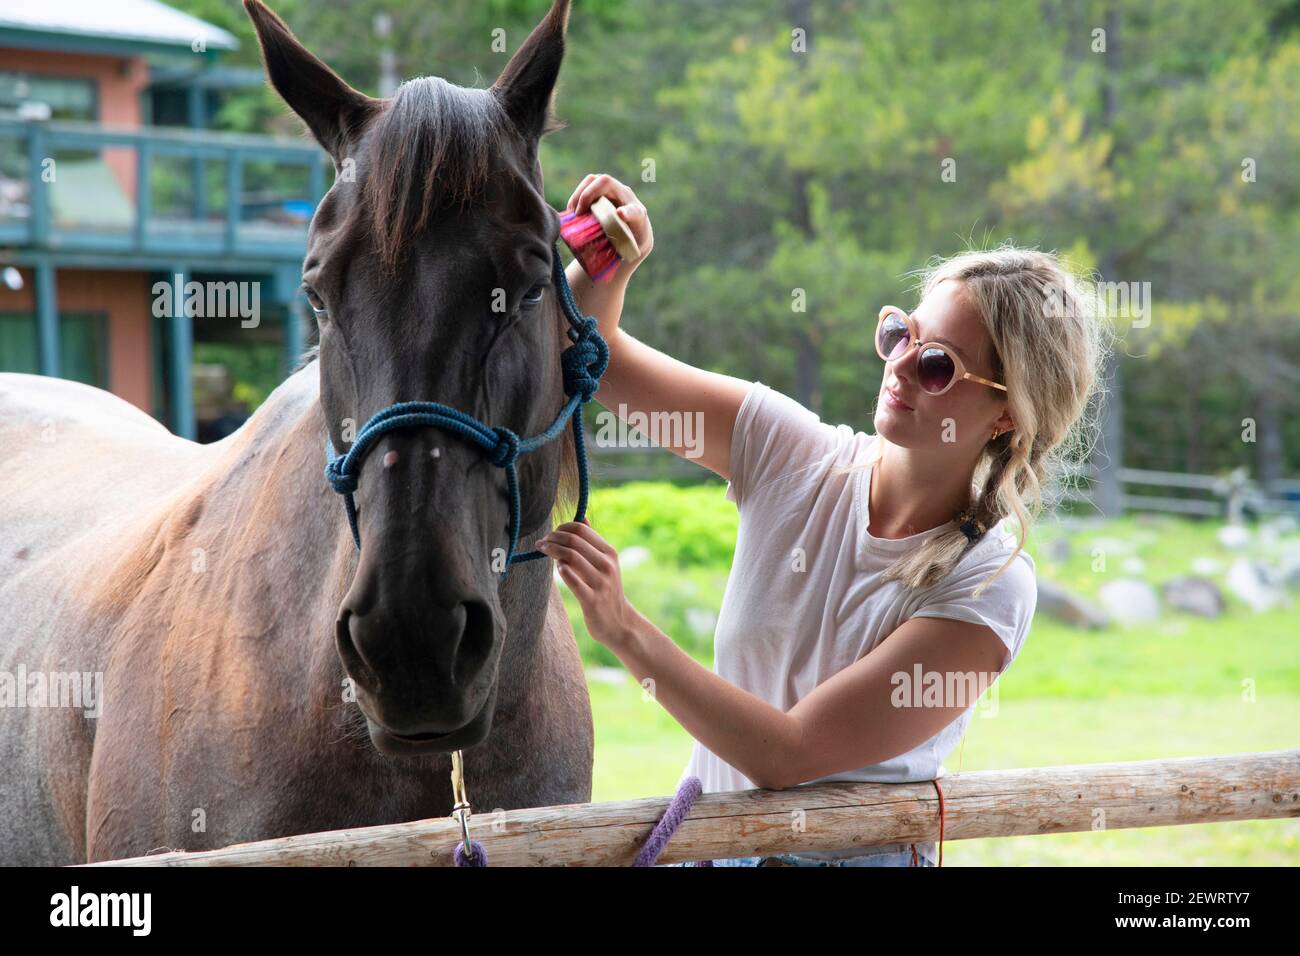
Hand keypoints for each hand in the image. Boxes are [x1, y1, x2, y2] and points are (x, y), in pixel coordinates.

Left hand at [537, 520, 641, 648]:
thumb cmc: (606, 589)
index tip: (551, 533)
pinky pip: (572, 580)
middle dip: (553, 537)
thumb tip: (582, 518)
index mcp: (610, 553)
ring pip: (571, 557)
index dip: (562, 527)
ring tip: (542, 550)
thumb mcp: (606, 564)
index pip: (582, 529)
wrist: (619, 622)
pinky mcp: (592, 600)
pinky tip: (557, 568)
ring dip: (552, 550)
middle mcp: (607, 565)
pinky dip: (561, 570)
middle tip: (541, 541)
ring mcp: (600, 583)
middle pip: (574, 541)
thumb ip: (593, 543)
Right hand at [565, 173, 653, 272]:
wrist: (633, 236)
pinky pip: (587, 185)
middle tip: (578, 214)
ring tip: (572, 213)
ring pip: (593, 180)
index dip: (627, 212)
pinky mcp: (602, 191)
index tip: (619, 216)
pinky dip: (576, 197)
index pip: (634, 211)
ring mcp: (614, 191)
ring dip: (579, 194)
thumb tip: (606, 270)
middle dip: (588, 195)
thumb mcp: (630, 252)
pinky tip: (571, 212)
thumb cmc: (630, 246)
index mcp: (638, 215)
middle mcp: (626, 197)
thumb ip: (623, 254)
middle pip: (606, 183)